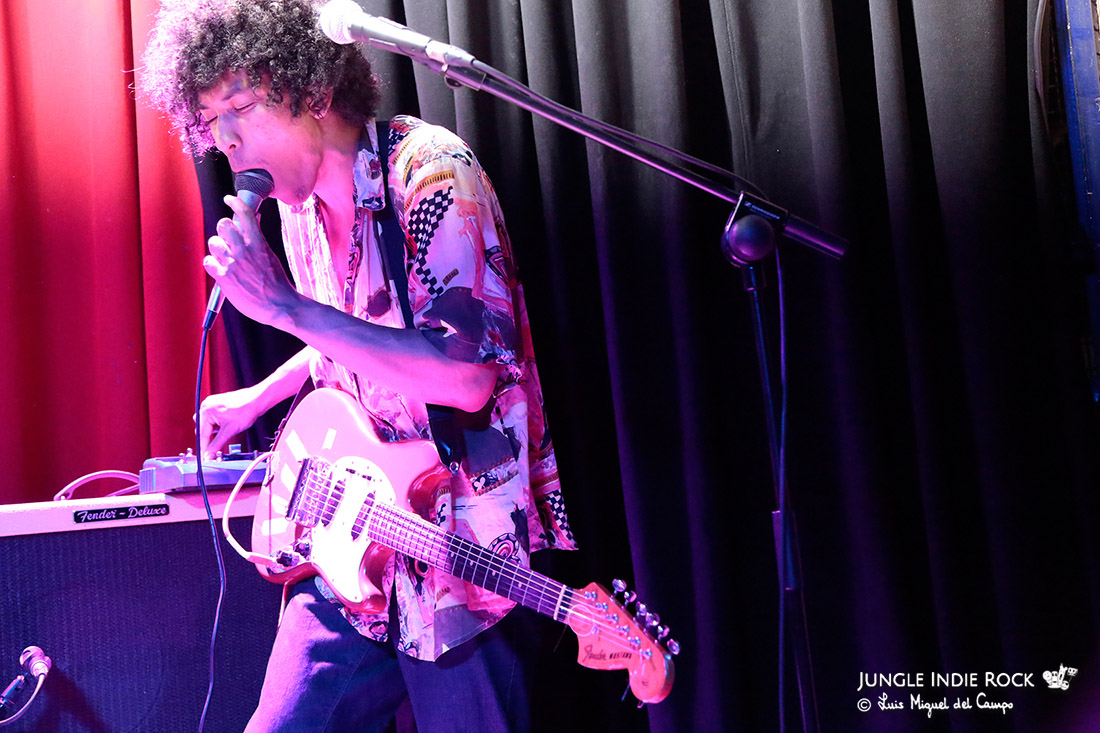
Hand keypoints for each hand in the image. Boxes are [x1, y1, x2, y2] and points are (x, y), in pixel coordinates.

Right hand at [196, 386, 262, 456]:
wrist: (257, 400)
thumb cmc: (245, 410)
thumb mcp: (229, 431)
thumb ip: (216, 444)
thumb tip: (208, 455)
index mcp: (206, 410)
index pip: (201, 433)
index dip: (204, 447)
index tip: (205, 457)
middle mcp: (206, 406)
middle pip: (203, 429)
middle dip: (211, 438)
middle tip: (217, 448)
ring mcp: (212, 405)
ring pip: (209, 425)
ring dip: (216, 431)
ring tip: (229, 429)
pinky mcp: (218, 406)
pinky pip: (214, 420)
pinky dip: (219, 426)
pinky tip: (228, 426)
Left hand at [203, 194, 299, 326]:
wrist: (280, 306)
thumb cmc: (277, 283)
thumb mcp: (270, 256)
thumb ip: (259, 239)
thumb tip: (255, 222)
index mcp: (258, 243)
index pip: (245, 213)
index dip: (234, 202)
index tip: (229, 199)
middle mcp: (244, 250)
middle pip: (223, 225)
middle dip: (224, 230)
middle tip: (228, 239)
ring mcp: (233, 263)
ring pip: (213, 242)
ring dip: (217, 247)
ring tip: (224, 256)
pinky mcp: (224, 278)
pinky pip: (208, 261)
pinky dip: (211, 263)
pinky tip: (218, 268)